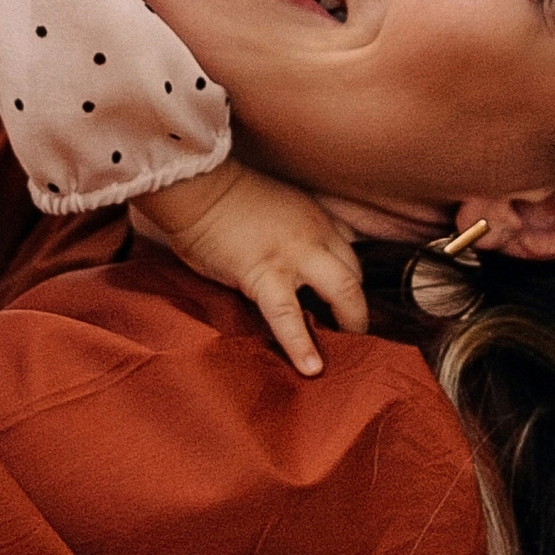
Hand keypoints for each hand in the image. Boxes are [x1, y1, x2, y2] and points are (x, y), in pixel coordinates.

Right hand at [131, 160, 369, 377]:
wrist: (196, 186)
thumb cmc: (223, 197)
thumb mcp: (276, 206)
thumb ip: (293, 231)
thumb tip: (292, 260)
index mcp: (316, 218)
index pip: (350, 252)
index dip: (351, 280)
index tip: (344, 303)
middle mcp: (315, 235)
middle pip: (355, 274)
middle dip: (357, 306)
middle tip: (352, 333)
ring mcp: (293, 255)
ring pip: (343, 290)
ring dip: (351, 322)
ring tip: (350, 352)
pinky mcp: (264, 274)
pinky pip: (288, 315)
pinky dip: (301, 344)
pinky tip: (312, 368)